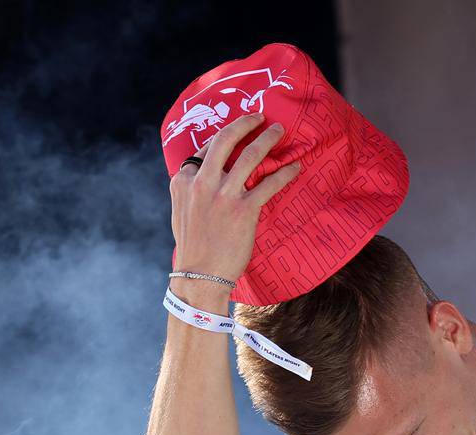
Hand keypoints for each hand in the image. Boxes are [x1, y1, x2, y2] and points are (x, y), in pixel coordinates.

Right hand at [168, 112, 303, 282]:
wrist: (199, 277)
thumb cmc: (192, 248)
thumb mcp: (180, 212)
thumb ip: (189, 191)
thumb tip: (200, 178)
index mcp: (183, 181)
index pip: (204, 150)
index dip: (223, 139)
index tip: (237, 132)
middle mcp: (202, 183)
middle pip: (224, 140)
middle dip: (245, 123)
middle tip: (260, 116)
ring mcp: (223, 195)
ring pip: (249, 155)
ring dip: (267, 139)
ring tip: (279, 131)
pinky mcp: (244, 211)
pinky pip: (269, 183)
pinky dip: (285, 172)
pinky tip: (296, 166)